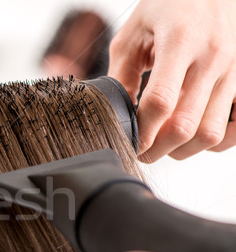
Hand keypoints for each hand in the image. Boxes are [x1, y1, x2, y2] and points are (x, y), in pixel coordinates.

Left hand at [108, 0, 235, 161]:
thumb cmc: (169, 6)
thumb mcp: (133, 33)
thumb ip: (121, 75)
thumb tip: (113, 116)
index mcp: (180, 42)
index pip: (160, 102)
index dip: (140, 131)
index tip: (127, 141)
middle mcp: (212, 58)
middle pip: (185, 126)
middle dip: (156, 148)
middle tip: (141, 150)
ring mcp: (234, 71)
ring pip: (211, 134)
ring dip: (183, 150)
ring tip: (164, 144)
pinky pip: (235, 128)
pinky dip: (213, 142)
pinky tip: (192, 135)